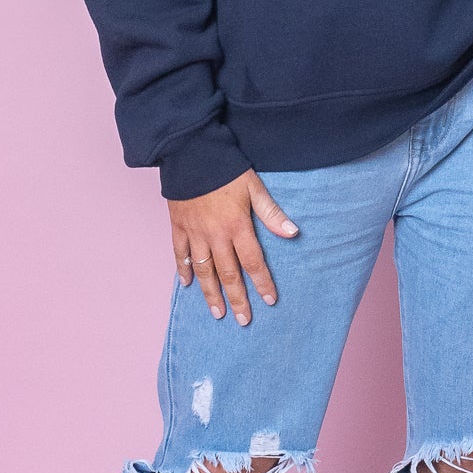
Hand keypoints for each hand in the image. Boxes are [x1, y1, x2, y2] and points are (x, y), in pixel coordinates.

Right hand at [168, 170, 299, 324]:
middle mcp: (215, 235)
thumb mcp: (254, 187)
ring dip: (211, 293)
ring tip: (218, 312)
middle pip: (228, 274)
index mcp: (237, 226)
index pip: (253, 262)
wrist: (189, 152)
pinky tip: (187, 285)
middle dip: (237, 299)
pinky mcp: (178, 226)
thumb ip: (272, 213)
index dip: (262, 283)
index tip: (269, 301)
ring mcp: (194, 233)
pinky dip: (183, 270)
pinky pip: (179, 254)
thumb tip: (293, 233)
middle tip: (243, 320)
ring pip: (203, 270)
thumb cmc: (225, 167)